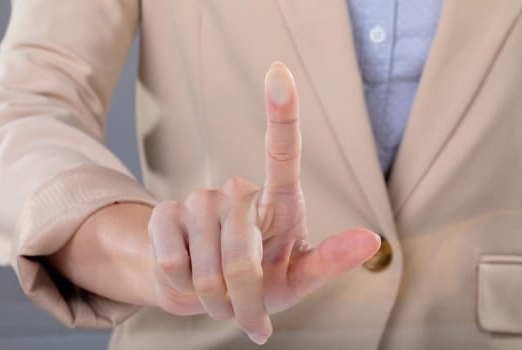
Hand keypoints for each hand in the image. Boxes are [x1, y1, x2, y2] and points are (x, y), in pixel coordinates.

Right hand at [147, 62, 380, 343]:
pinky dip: (181, 285)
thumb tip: (373, 239)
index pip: (282, 152)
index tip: (278, 72)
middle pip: (241, 255)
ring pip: (205, 265)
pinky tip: (187, 277)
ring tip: (218, 297)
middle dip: (243, 298)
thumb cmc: (263, 282)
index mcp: (278, 200)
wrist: (207, 292)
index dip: (280, 112)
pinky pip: (171, 260)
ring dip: (212, 298)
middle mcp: (237, 191)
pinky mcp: (164, 213)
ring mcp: (198, 199)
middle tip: (245, 314)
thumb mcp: (298, 278)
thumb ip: (330, 260)